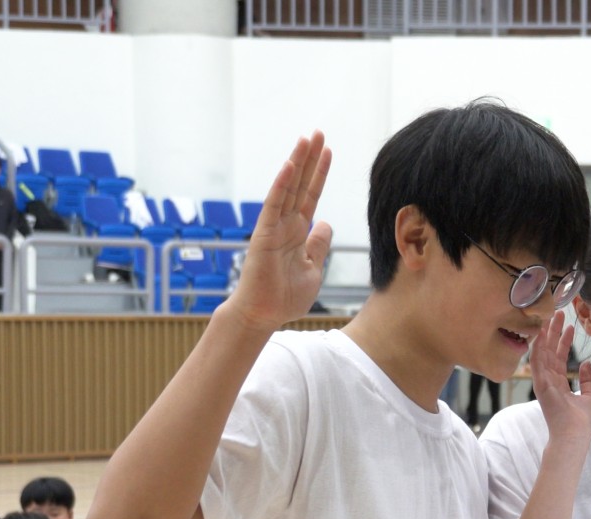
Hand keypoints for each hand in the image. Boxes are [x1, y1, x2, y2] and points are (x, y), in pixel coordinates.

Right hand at [227, 133, 332, 332]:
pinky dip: (281, 185)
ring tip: (306, 138)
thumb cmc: (285, 297)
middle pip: (300, 184)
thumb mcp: (313, 269)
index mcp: (297, 232)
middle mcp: (286, 224)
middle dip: (310, 158)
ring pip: (288, 188)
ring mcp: (274, 227)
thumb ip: (319, 245)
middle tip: (318, 132)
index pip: (311, 196)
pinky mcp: (264, 234)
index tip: (327, 151)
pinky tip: (289, 165)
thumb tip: (325, 223)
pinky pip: (273, 205)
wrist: (263, 315)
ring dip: (297, 163)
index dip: (320, 174)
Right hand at [533, 311, 590, 445]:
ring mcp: (543, 382)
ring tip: (551, 316)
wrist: (575, 437)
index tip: (569, 326)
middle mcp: (549, 381)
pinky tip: (541, 332)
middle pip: (549, 351)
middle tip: (558, 313)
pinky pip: (538, 361)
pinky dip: (538, 346)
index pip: (559, 357)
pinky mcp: (541, 385)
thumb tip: (585, 364)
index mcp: (559, 384)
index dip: (564, 341)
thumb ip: (587, 380)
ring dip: (546, 334)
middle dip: (553, 331)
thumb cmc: (583, 423)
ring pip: (542, 352)